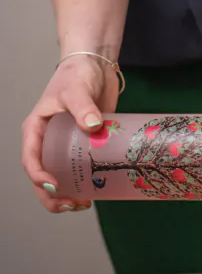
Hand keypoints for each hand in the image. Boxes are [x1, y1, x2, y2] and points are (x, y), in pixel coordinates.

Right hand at [21, 56, 118, 212]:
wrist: (96, 67)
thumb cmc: (78, 74)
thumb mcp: (77, 89)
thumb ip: (83, 106)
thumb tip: (92, 125)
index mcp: (36, 129)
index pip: (31, 159)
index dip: (39, 176)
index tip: (54, 186)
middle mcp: (47, 141)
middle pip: (43, 175)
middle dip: (53, 196)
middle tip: (73, 205)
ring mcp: (65, 145)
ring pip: (60, 177)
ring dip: (68, 194)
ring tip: (85, 205)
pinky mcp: (84, 145)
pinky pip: (80, 170)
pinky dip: (85, 183)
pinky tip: (98, 193)